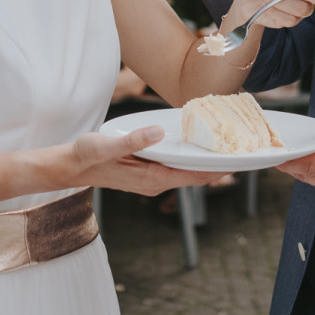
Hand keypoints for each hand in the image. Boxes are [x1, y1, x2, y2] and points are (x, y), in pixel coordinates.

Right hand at [65, 126, 229, 195]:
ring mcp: (153, 177)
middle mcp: (156, 181)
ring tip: (230, 144)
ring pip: (188, 171)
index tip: (241, 160)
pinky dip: (192, 156)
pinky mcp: (149, 170)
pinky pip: (177, 165)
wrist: (70, 166)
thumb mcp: (107, 145)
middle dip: (220, 164)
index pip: (194, 177)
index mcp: (152, 178)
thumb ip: (133, 140)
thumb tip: (158, 133)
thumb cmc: (87, 156)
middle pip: (196, 175)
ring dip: (207, 160)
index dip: (218, 169)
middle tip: (245, 148)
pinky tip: (199, 143)